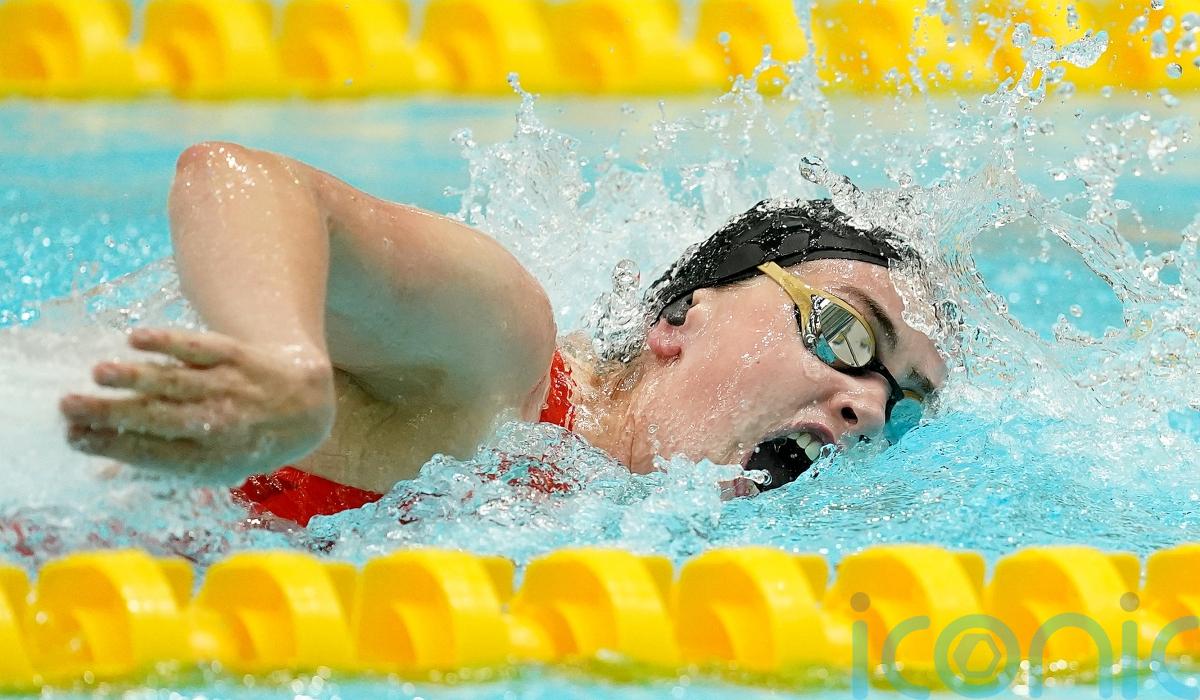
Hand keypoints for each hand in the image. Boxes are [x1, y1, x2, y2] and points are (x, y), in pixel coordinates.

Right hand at [61, 328, 334, 482]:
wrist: (305, 406)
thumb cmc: (243, 440)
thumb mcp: (213, 465)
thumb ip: (158, 464)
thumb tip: (98, 474)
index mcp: (211, 460)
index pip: (154, 454)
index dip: (114, 447)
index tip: (74, 436)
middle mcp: (222, 425)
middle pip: (161, 418)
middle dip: (114, 413)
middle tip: (69, 406)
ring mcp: (232, 388)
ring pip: (179, 381)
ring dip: (137, 376)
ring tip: (98, 373)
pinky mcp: (239, 356)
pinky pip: (202, 348)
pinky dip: (171, 342)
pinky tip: (136, 339)